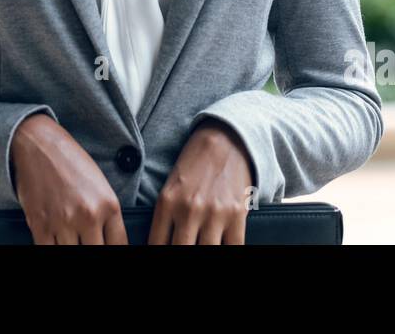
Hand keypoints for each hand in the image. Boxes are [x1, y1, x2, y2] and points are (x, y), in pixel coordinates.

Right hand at [11, 112, 128, 243]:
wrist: (39, 145)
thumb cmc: (71, 161)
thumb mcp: (100, 185)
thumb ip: (107, 216)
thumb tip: (107, 241)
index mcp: (109, 205)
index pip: (119, 245)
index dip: (114, 250)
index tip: (108, 246)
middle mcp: (88, 216)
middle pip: (96, 252)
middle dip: (93, 248)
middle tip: (87, 240)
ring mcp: (63, 222)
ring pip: (72, 253)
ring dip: (72, 247)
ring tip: (71, 237)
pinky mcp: (40, 225)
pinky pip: (47, 251)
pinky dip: (52, 247)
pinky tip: (55, 239)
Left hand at [149, 118, 253, 244]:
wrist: (225, 139)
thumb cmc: (194, 166)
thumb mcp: (170, 189)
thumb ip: (165, 219)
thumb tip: (162, 245)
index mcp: (167, 203)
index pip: (157, 245)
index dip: (159, 255)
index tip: (164, 254)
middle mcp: (188, 210)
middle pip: (180, 251)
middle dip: (181, 254)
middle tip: (186, 246)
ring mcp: (214, 213)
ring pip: (207, 252)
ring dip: (205, 251)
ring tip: (202, 244)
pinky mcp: (236, 214)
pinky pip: (233, 248)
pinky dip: (228, 250)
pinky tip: (222, 245)